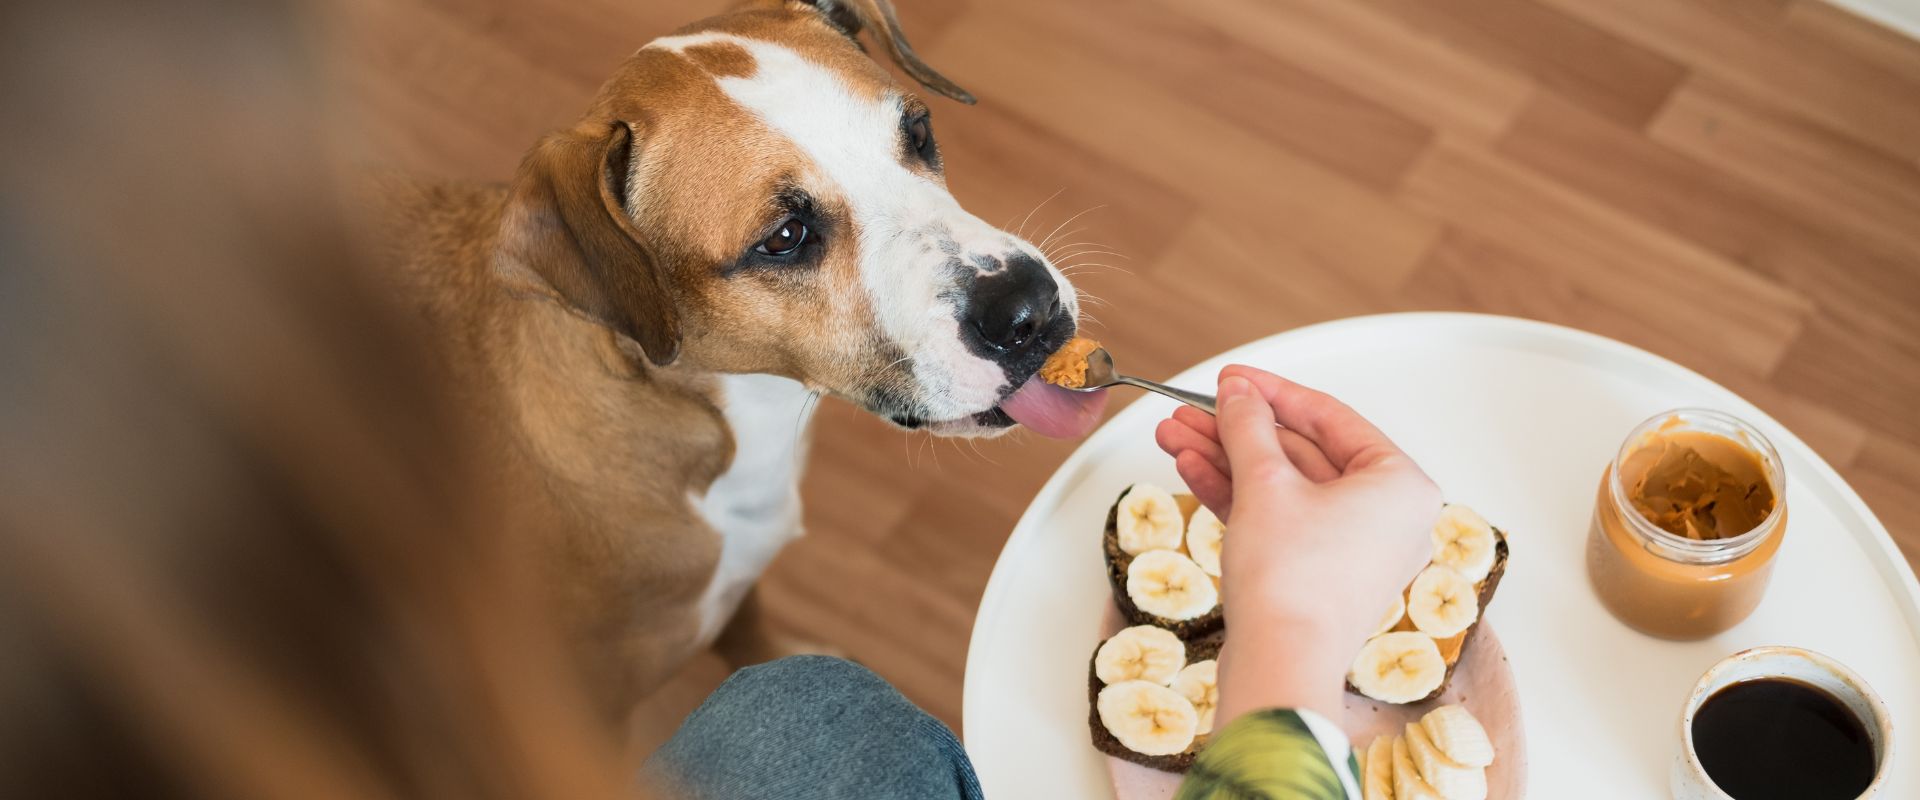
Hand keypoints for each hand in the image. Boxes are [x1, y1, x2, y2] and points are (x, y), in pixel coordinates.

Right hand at [1154, 365, 1439, 725]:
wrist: (1279, 665)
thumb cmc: (1293, 581)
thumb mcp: (1264, 483)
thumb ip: (1248, 427)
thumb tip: (1238, 393)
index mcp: (1400, 485)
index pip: (1331, 418)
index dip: (1272, 392)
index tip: (1232, 378)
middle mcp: (1387, 517)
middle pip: (1301, 453)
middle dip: (1236, 431)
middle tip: (1192, 409)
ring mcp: (1353, 549)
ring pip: (1283, 487)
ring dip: (1226, 460)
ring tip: (1174, 436)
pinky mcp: (1320, 575)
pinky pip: (1280, 519)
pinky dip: (1238, 496)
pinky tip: (1191, 469)